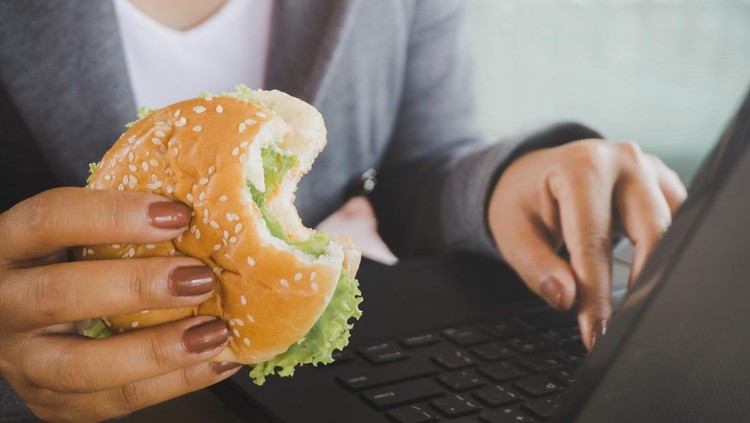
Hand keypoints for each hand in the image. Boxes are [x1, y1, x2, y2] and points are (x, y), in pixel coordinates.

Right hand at [0, 188, 240, 421]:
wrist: (30, 325)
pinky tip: (218, 362)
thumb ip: (125, 224)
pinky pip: (115, 401)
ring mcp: (23, 361)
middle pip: (59, 295)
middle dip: (137, 286)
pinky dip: (175, 383)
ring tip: (215, 332)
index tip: (179, 215)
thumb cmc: (73, 263)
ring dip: (158, 350)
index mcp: (11, 246)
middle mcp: (5, 305)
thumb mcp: (79, 236)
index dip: (113, 215)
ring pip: (83, 366)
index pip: (49, 221)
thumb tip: (212, 208)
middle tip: (200, 278)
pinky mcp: (53, 403)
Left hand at [488, 140, 685, 349]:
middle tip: (626, 326)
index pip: (595, 242)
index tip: (596, 332)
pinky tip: (650, 279)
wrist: (533, 171)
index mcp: (582, 167)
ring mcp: (649, 168)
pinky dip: (667, 252)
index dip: (597, 295)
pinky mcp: (664, 183)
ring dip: (659, 269)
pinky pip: (680, 221)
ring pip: (674, 228)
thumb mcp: (512, 232)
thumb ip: (536, 266)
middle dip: (643, 284)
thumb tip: (566, 299)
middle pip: (652, 232)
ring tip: (639, 307)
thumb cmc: (522, 200)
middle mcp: (623, 161)